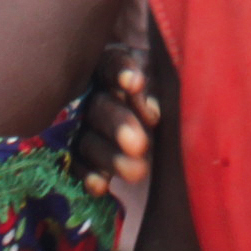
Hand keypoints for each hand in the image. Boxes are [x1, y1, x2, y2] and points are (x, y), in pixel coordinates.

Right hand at [76, 44, 158, 197]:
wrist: (171, 134)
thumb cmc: (170, 97)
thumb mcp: (167, 85)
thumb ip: (159, 91)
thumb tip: (152, 116)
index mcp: (116, 67)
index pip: (111, 63)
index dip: (121, 71)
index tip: (136, 83)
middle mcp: (94, 94)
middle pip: (99, 106)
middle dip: (119, 124)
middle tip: (140, 144)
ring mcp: (84, 126)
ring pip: (89, 140)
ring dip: (111, 157)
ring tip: (139, 172)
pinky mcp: (81, 155)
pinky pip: (78, 165)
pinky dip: (90, 175)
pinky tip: (101, 186)